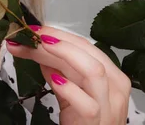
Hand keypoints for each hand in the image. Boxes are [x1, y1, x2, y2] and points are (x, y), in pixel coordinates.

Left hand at [6, 26, 131, 123]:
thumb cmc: (83, 120)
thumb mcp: (70, 89)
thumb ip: (57, 69)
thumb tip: (37, 46)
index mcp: (110, 74)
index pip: (84, 44)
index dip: (57, 33)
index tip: (32, 29)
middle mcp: (115, 86)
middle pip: (87, 52)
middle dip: (55, 40)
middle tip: (28, 36)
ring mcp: (109, 106)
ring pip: (93, 71)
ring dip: (63, 54)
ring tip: (39, 47)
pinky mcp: (97, 122)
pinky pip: (87, 104)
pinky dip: (70, 90)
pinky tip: (54, 81)